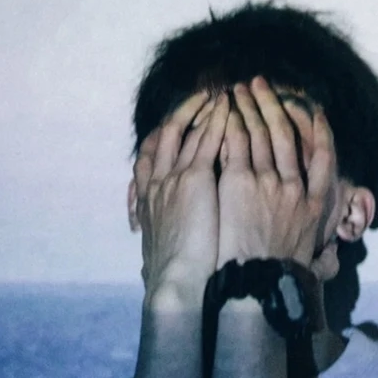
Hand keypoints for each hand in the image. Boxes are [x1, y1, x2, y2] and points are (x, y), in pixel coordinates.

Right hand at [134, 92, 228, 309]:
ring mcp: (173, 177)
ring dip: (202, 110)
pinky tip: (230, 109)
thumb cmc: (174, 277)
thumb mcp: (163, 250)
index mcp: (147, 199)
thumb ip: (166, 239)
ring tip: (220, 94)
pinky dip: (216, 121)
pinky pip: (206, 140)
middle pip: (166, 134)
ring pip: (186, 131)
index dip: (167, 136)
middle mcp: (156, 182)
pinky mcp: (194, 179)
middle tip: (202, 96)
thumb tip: (157, 251)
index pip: (151, 155)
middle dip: (184, 113)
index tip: (180, 122)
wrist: (176, 283)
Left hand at [216, 78, 334, 270]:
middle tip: (260, 84)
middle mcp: (296, 186)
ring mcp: (268, 181)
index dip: (320, 130)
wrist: (256, 283)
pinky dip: (229, 124)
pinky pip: (235, 144)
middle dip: (273, 105)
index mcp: (316, 203)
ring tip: (237, 90)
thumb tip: (329, 259)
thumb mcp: (311, 257)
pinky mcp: (240, 182)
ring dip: (248, 108)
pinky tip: (222, 111)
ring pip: (260, 134)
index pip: (325, 157)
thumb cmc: (281, 277)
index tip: (315, 111)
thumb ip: (316, 244)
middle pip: (287, 136)